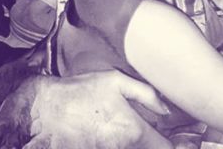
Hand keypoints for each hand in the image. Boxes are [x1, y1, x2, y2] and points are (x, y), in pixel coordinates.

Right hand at [26, 70, 172, 148]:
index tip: (179, 140)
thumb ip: (147, 95)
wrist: (43, 111)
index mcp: (132, 130)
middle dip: (157, 144)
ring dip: (140, 146)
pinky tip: (117, 136)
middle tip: (161, 136)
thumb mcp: (116, 81)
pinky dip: (123, 146)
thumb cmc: (79, 93)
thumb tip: (166, 110)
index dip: (177, 145)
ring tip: (137, 133)